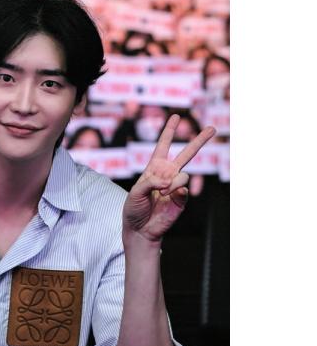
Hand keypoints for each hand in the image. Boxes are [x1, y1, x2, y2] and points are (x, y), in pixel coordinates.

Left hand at [123, 115, 214, 243]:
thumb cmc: (133, 210)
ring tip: (162, 193)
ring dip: (172, 182)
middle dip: (199, 141)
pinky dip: (176, 191)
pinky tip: (169, 196)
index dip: (168, 131)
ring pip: (183, 175)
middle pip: (186, 154)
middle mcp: (166, 175)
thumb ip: (150, 182)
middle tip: (212, 129)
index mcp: (153, 169)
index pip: (163, 146)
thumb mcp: (135, 192)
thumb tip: (169, 180)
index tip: (175, 116)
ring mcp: (176, 186)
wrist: (140, 230)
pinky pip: (184, 189)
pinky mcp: (182, 199)